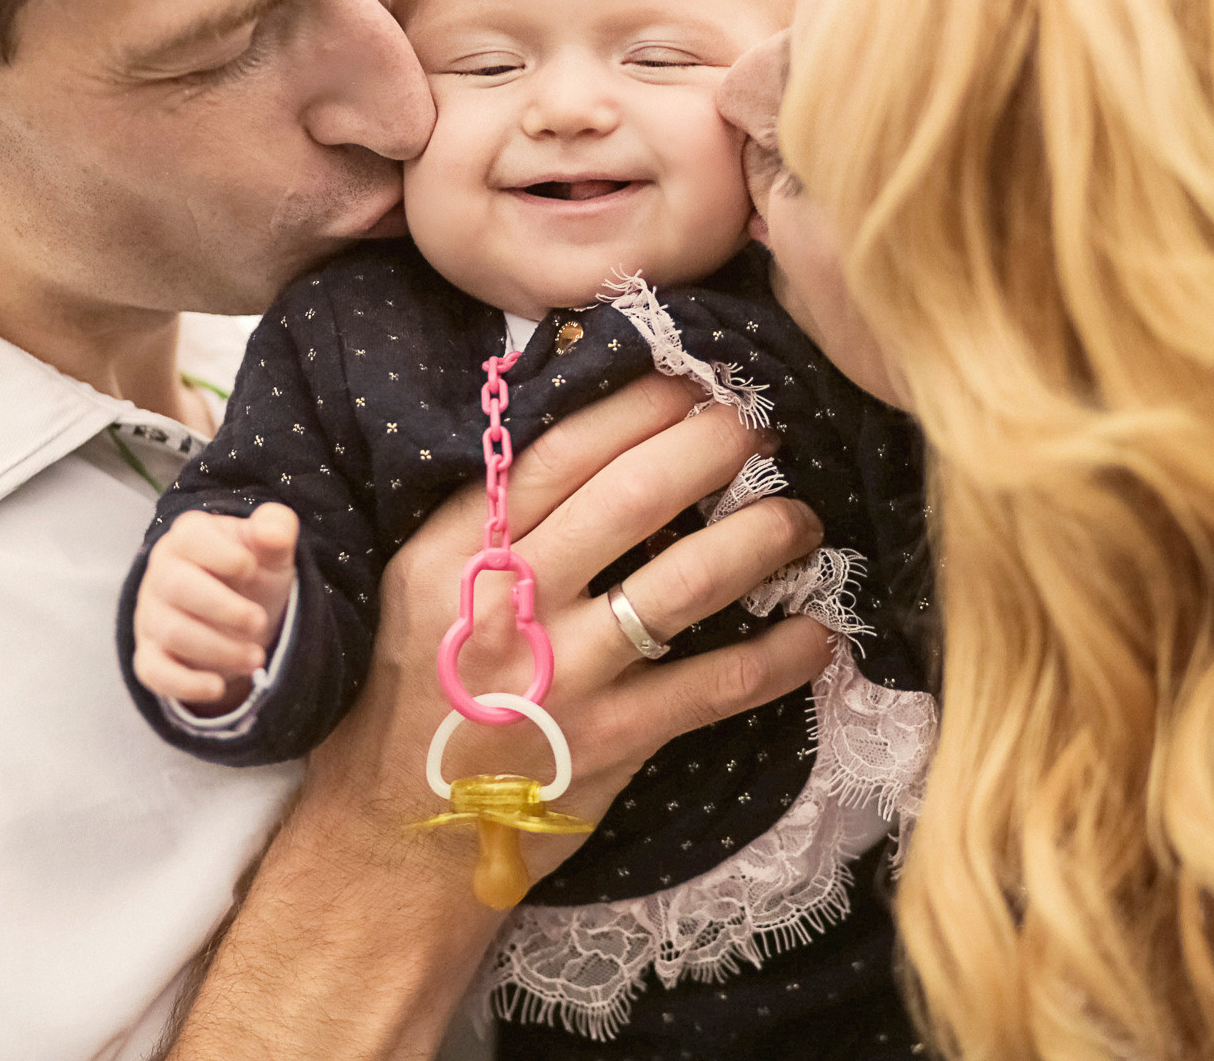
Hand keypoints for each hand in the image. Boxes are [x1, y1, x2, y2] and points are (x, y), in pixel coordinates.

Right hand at [129, 502, 298, 708]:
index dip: (223, 555)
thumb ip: (277, 529)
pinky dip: (185, 684)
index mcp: (189, 537)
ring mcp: (152, 616)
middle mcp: (162, 573)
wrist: (239, 616)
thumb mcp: (272, 550)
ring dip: (220, 649)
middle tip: (260, 622)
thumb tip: (272, 532)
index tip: (252, 569)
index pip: (190, 537)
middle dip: (225, 608)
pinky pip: (154, 671)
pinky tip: (218, 687)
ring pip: (173, 633)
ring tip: (256, 657)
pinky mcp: (150, 654)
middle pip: (178, 586)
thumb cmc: (252, 575)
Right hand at [306, 372, 831, 870]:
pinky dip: (779, 656)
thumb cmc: (417, 694)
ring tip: (801, 515)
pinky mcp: (611, 742)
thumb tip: (588, 435)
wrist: (395, 833)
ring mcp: (562, 675)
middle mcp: (508, 604)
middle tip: (761, 424)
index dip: (637, 409)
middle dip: (711, 447)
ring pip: (684, 583)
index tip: (692, 381)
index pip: (558, 454)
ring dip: (759, 538)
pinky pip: (715, 686)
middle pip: (631, 499)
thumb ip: (488, 520)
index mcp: (456, 554)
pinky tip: (818, 633)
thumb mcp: (422, 589)